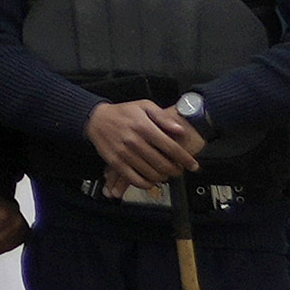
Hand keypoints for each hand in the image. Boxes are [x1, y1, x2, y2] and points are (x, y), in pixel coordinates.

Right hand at [85, 97, 202, 199]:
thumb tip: (179, 130)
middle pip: (163, 163)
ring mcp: (124, 153)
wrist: (96, 119)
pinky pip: (135, 180)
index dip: (185, 159)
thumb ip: (163, 117)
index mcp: (143, 126)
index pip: (170, 147)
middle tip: (179, 170)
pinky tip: (151, 180)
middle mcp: (134, 141)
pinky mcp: (116, 163)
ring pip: (151, 174)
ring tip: (166, 174)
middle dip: (176, 170)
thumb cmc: (122, 112)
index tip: (193, 165)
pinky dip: (147, 184)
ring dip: (163, 177)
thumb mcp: (144, 106)